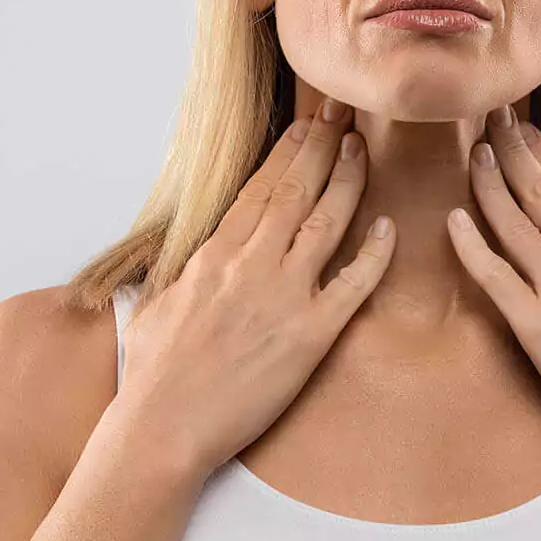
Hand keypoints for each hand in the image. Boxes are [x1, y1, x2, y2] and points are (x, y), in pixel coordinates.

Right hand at [113, 95, 395, 479]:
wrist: (163, 425)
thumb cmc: (152, 375)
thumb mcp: (156, 306)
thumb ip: (182, 274)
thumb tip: (191, 259)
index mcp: (213, 255)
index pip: (260, 188)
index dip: (289, 151)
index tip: (309, 124)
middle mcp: (250, 265)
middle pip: (296, 190)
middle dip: (324, 146)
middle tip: (346, 114)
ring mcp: (283, 297)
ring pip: (326, 223)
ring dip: (348, 181)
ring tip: (364, 150)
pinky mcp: (310, 335)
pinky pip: (352, 285)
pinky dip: (374, 254)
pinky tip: (388, 228)